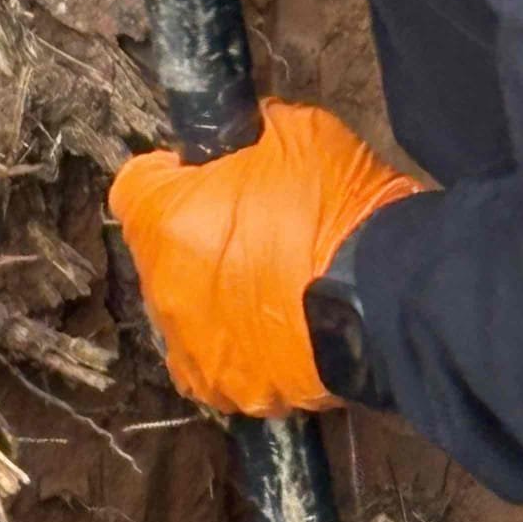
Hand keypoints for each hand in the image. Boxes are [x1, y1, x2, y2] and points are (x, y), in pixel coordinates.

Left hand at [109, 100, 421, 416]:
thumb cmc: (337, 208)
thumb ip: (249, 132)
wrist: (388, 293)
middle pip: (159, 253)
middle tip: (251, 229)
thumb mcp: (294, 133)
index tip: (205, 173)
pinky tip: (271, 330)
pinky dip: (233, 347)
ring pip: (184, 311)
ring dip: (211, 296)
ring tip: (268, 286)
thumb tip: (241, 136)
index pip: (134, 185)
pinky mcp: (225, 389)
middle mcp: (162, 291)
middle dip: (193, 237)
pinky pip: (212, 364)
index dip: (170, 173)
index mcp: (164, 221)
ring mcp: (190, 347)